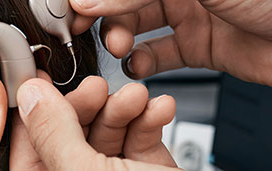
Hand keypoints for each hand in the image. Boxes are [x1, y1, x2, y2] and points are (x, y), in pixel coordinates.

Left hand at [9, 71, 178, 169]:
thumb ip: (54, 134)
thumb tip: (31, 97)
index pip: (29, 150)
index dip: (34, 114)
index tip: (40, 81)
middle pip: (69, 135)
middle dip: (87, 106)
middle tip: (97, 88)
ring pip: (107, 133)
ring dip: (123, 108)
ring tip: (137, 98)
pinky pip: (141, 139)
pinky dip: (150, 120)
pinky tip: (158, 109)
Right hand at [71, 0, 271, 90]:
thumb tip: (90, 0)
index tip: (71, 8)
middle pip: (123, 2)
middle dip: (100, 16)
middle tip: (83, 29)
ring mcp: (190, 18)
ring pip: (136, 28)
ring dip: (119, 39)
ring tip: (121, 47)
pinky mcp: (199, 49)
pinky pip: (159, 56)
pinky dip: (142, 64)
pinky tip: (138, 66)